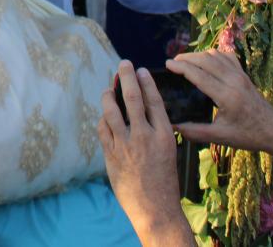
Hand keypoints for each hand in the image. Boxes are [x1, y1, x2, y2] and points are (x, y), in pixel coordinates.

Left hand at [99, 62, 194, 244]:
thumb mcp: (169, 152)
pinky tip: (104, 116)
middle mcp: (144, 136)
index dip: (146, 83)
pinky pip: (103, 129)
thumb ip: (157, 132)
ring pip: (111, 111)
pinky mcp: (111, 154)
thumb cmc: (165, 182)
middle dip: (127, 77)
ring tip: (107, 89)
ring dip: (108, 96)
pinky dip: (102, 119)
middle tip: (123, 64)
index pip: (154, 101)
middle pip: (133, 98)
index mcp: (164, 135)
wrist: (155, 208)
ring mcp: (125, 145)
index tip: (141, 70)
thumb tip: (144, 112)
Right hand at [164, 49, 272, 153]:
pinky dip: (213, 54)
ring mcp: (241, 75)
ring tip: (185, 61)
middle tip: (172, 62)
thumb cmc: (248, 136)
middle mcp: (234, 81)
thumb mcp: (221, 137)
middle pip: (206, 60)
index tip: (167, 64)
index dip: (181, 67)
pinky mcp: (245, 74)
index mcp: (227, 97)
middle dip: (187, 57)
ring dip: (198, 55)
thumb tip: (173, 127)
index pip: (199, 75)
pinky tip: (206, 60)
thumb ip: (196, 132)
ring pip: (216, 55)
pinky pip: (226, 56)